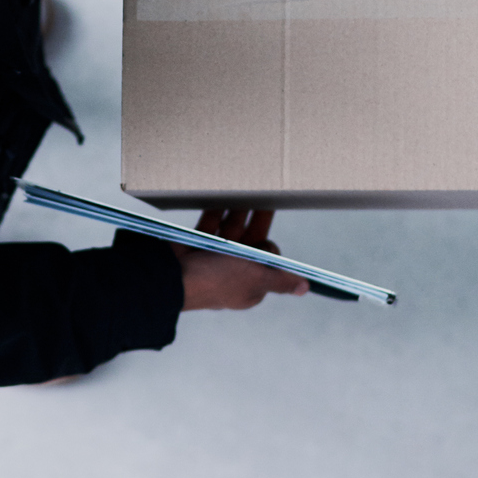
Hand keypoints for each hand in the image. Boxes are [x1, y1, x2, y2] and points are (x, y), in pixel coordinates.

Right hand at [175, 208, 309, 309]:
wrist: (172, 278)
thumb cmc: (217, 281)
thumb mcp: (257, 279)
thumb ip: (281, 280)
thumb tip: (305, 287)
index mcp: (249, 285)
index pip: (267, 262)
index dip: (268, 248)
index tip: (266, 237)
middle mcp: (232, 272)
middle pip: (250, 242)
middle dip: (256, 221)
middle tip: (265, 195)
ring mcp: (213, 259)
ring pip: (231, 231)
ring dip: (238, 212)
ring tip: (245, 190)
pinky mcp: (196, 245)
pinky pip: (211, 225)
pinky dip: (216, 212)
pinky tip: (221, 197)